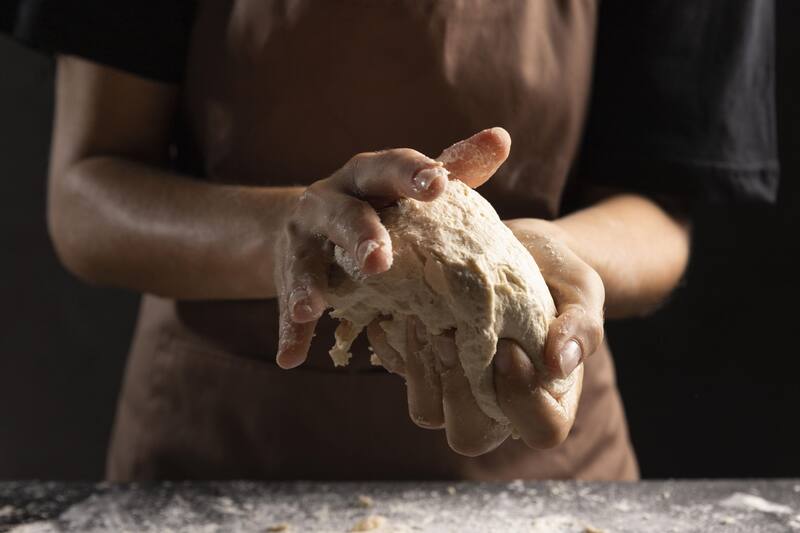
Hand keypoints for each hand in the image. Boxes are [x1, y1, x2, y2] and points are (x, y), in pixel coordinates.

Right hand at [275, 128, 511, 368]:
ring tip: (311, 306)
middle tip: (379, 262)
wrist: (308, 220)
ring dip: (310, 283)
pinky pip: (289, 301)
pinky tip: (292, 355)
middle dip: (361, 234)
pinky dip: (290, 330)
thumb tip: (502, 138)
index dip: (413, 175)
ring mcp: (305, 236)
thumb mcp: (408, 184)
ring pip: (306, 257)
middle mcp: (331, 198)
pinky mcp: (290, 271)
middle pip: (345, 212)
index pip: (391, 168)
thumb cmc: (378, 202)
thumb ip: (454, 166)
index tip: (437, 184)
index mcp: (368, 175)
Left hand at [366, 219, 604, 455]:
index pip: (540, 429)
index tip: (509, 347)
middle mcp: (496, 406)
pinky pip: (397, 370)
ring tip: (426, 319)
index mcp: (546, 401)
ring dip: (422, 367)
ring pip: (426, 411)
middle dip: (461, 390)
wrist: (518, 250)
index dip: (522, 398)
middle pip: (471, 435)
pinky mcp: (422, 364)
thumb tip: (560, 362)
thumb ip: (582, 326)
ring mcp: (454, 389)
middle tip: (456, 334)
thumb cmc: (558, 277)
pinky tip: (404, 308)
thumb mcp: (582, 290)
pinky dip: (396, 342)